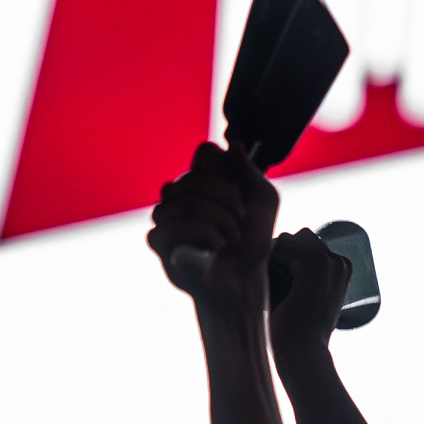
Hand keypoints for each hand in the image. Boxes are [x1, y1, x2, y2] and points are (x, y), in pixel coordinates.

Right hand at [147, 143, 279, 308]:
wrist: (246, 279)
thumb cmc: (252, 241)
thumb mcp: (264, 201)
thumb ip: (249, 171)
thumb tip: (234, 144)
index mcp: (205, 178)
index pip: (204, 152)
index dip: (226, 169)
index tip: (240, 191)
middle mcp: (182, 193)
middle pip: (194, 176)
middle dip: (227, 200)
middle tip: (241, 220)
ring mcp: (167, 216)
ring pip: (183, 201)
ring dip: (218, 220)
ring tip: (230, 237)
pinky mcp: (159, 241)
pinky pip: (168, 226)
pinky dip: (201, 235)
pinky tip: (215, 247)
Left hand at [267, 229, 352, 369]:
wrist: (302, 355)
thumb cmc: (295, 333)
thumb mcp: (300, 300)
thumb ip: (293, 277)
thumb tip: (262, 255)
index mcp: (341, 269)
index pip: (305, 243)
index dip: (282, 256)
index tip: (265, 277)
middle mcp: (340, 262)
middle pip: (297, 238)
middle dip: (275, 253)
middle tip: (258, 278)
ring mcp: (330, 262)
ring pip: (287, 240)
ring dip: (268, 256)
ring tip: (255, 279)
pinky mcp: (315, 265)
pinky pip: (280, 247)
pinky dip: (264, 260)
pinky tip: (255, 278)